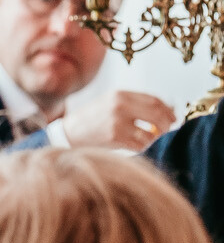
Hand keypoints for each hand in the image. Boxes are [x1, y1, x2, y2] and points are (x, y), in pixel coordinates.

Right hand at [59, 90, 176, 150]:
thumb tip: (167, 110)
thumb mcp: (111, 103)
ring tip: (145, 139)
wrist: (69, 132)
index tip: (173, 118)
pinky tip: (134, 145)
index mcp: (120, 94)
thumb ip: (135, 103)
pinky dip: (142, 147)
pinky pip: (141, 145)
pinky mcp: (115, 138)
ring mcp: (118, 122)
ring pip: (151, 133)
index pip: (155, 100)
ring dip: (153, 139)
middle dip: (167, 125)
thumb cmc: (92, 119)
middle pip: (158, 115)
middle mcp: (120, 106)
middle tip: (166, 130)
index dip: (168, 110)